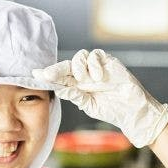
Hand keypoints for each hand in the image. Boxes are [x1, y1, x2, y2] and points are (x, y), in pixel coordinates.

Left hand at [33, 49, 167, 147]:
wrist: (132, 111)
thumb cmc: (111, 109)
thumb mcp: (88, 104)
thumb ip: (74, 95)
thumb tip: (57, 87)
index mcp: (78, 85)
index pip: (60, 77)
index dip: (48, 75)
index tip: (34, 74)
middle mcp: (85, 75)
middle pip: (66, 65)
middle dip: (55, 69)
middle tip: (47, 74)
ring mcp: (97, 68)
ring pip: (80, 56)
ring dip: (78, 68)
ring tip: (84, 80)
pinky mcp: (109, 62)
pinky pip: (96, 55)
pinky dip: (94, 65)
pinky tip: (98, 78)